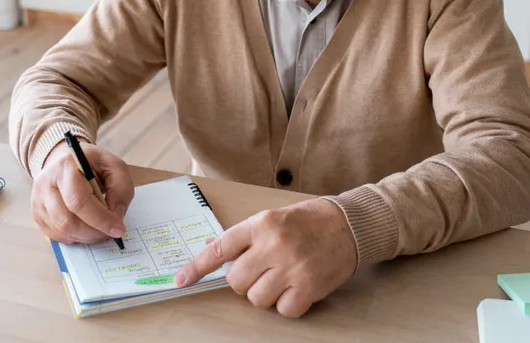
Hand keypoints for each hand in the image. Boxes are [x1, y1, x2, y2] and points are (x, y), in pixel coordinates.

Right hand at [31, 140, 133, 244]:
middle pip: (67, 220)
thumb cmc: (92, 163)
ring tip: (100, 230)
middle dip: (94, 232)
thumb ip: (121, 189)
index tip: (118, 229)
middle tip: (111, 233)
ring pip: (61, 230)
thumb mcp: (114, 166)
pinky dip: (75, 237)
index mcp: (65, 166)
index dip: (100, 219)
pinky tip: (86, 229)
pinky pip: (56, 235)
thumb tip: (116, 216)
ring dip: (85, 237)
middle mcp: (45, 183)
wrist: (65, 158)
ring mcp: (38, 200)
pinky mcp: (37, 213)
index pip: (79, 201)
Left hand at [175, 198, 356, 317]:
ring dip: (265, 294)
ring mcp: (291, 267)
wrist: (349, 225)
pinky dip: (286, 305)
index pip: (220, 248)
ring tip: (281, 278)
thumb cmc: (308, 220)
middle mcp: (273, 245)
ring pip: (257, 299)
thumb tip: (211, 247)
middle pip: (236, 281)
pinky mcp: (308, 287)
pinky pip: (283, 311)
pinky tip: (296, 288)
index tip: (181, 280)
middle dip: (243, 281)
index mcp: (261, 224)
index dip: (197, 267)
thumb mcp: (272, 218)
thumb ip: (244, 236)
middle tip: (261, 271)